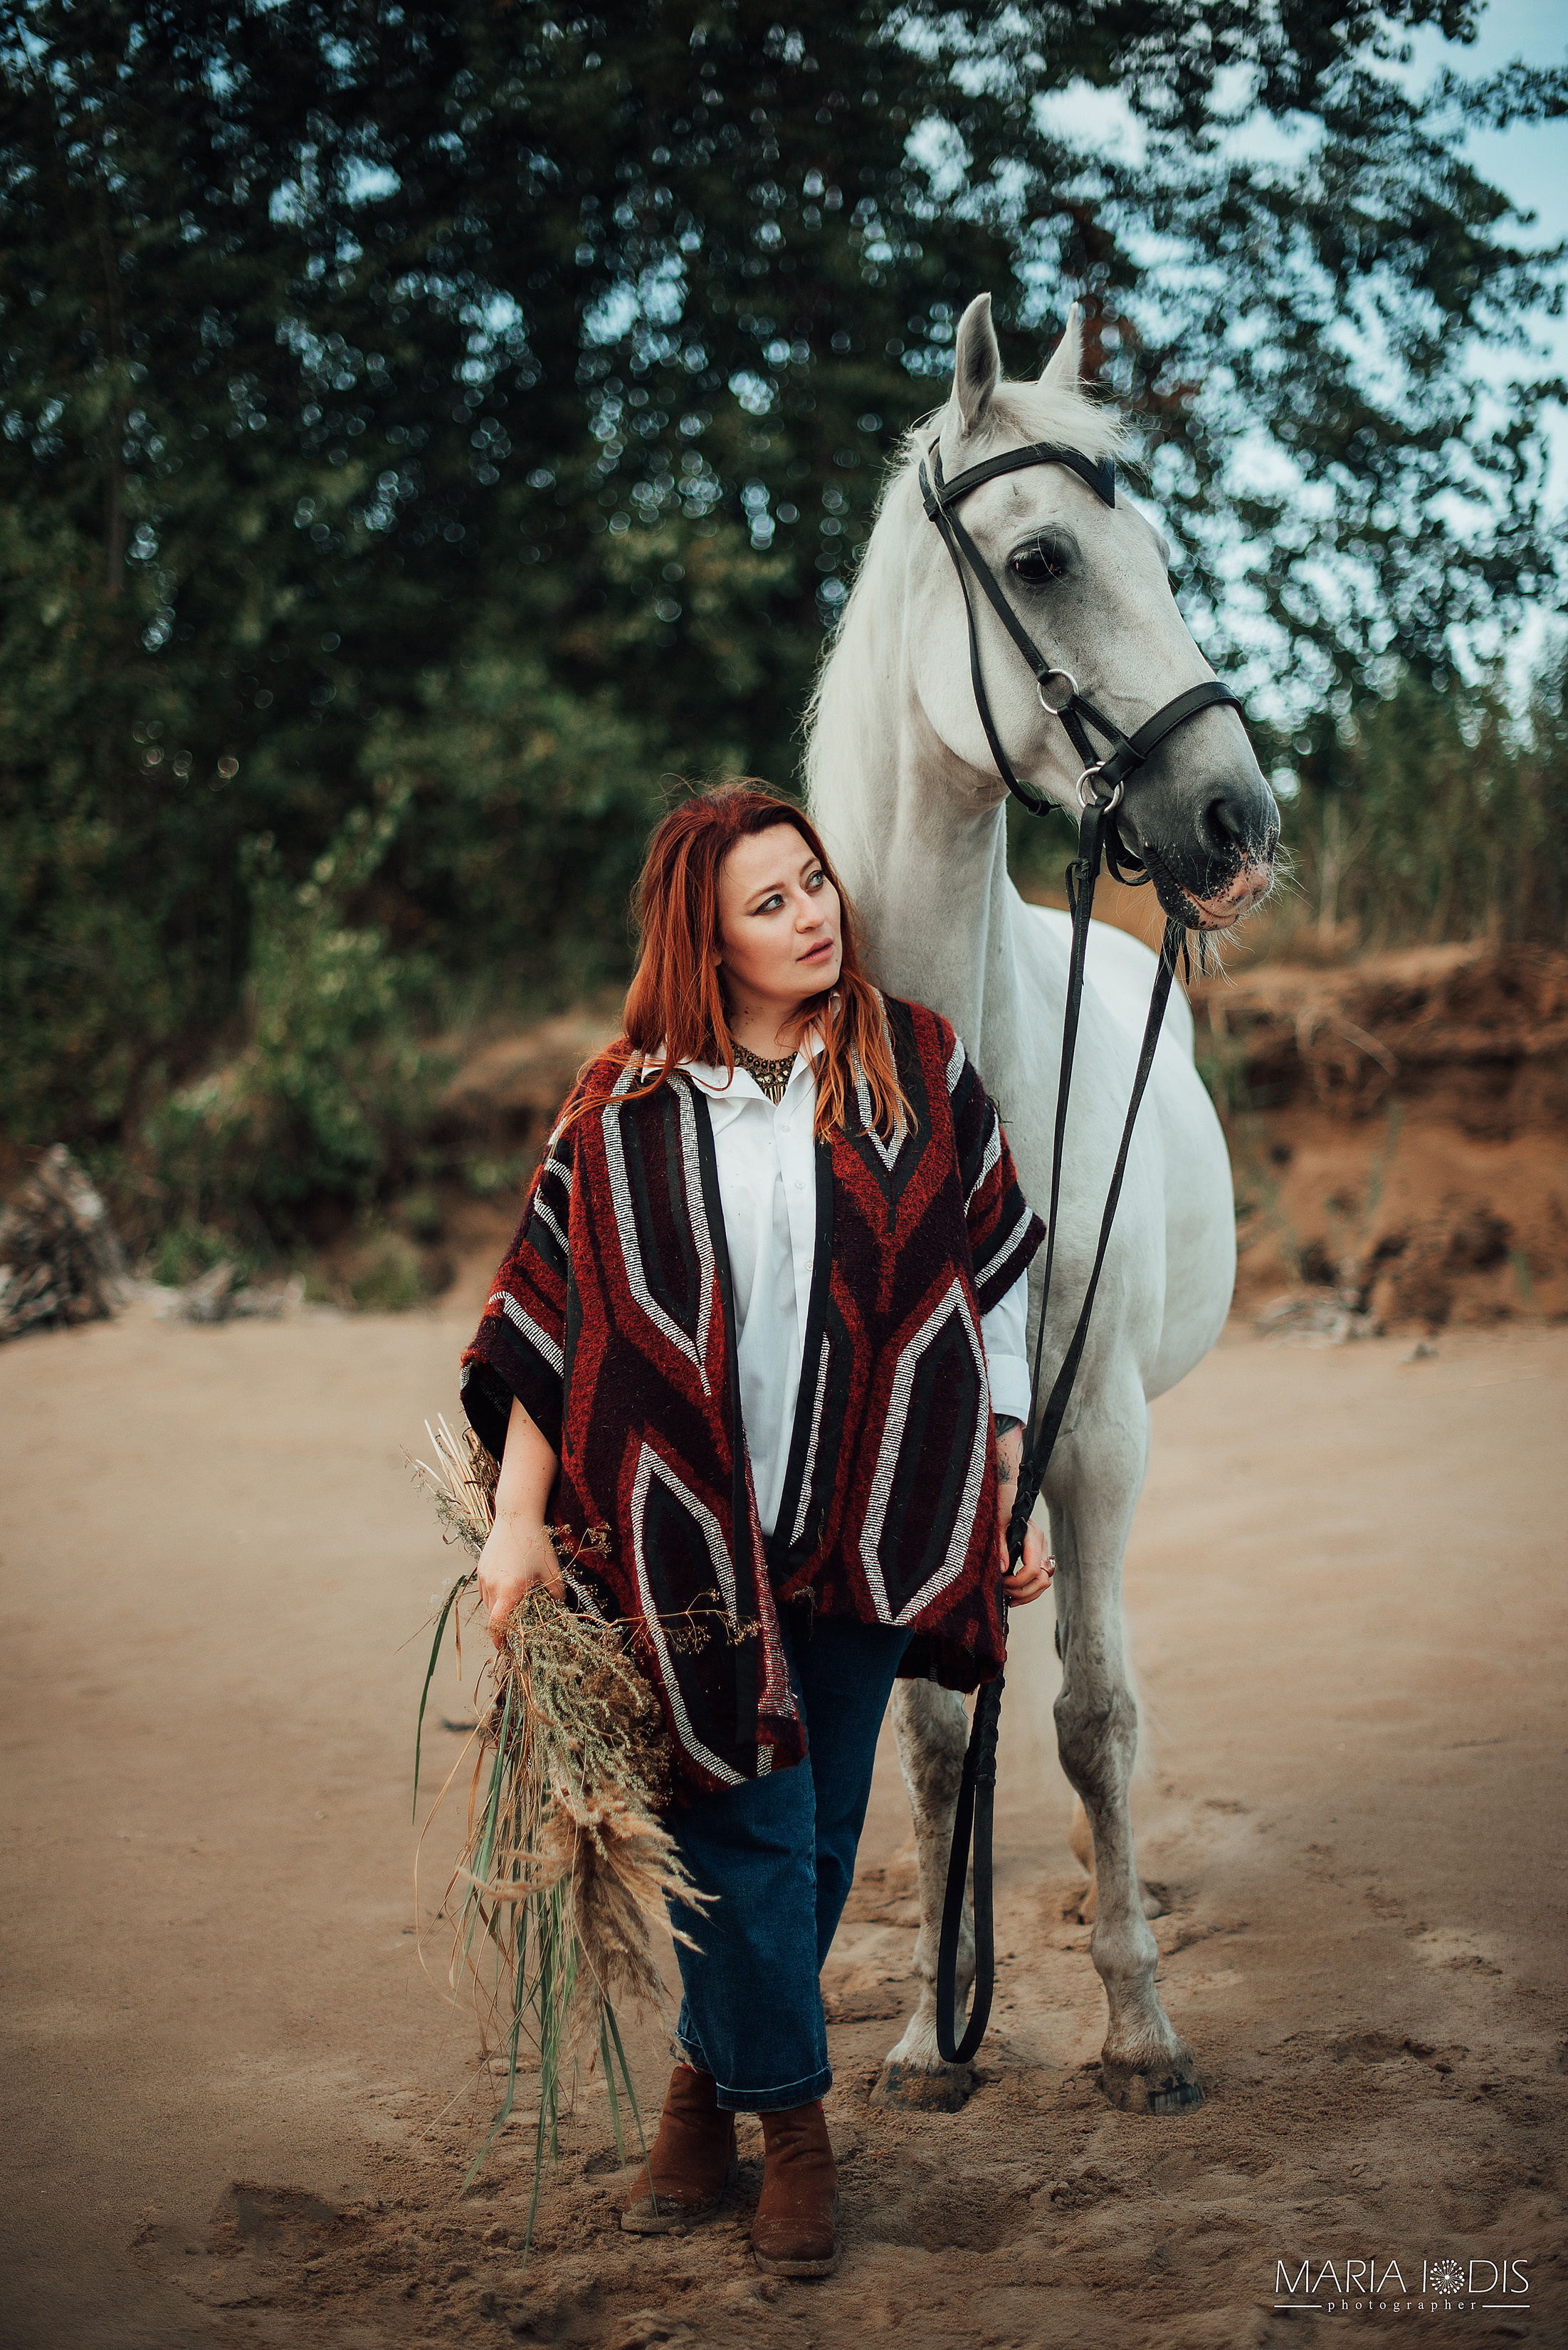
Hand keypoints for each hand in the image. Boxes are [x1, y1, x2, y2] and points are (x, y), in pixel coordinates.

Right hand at [476, 1515, 562, 1647]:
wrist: (516, 1515)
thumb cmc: (536, 1542)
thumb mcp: (551, 1569)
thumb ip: (556, 1591)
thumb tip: (560, 1605)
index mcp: (509, 1590)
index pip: (497, 1624)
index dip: (499, 1639)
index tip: (505, 1647)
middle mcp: (492, 1586)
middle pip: (493, 1616)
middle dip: (502, 1625)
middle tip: (516, 1629)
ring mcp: (484, 1576)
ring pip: (487, 1603)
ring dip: (497, 1609)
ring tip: (513, 1607)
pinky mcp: (481, 1567)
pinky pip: (485, 1590)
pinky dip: (493, 1596)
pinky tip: (507, 1589)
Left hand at [994, 1424, 1054, 1606]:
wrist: (1008, 1492)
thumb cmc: (1000, 1505)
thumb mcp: (996, 1523)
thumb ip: (999, 1546)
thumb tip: (1002, 1570)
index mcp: (1033, 1536)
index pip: (1033, 1569)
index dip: (1018, 1582)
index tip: (1002, 1585)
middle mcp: (1041, 1544)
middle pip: (1043, 1580)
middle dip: (1023, 1591)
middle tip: (1003, 1595)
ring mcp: (1043, 1550)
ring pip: (1045, 1581)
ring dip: (1028, 1594)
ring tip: (1009, 1599)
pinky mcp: (1038, 1554)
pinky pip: (1041, 1577)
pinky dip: (1029, 1589)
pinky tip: (1014, 1594)